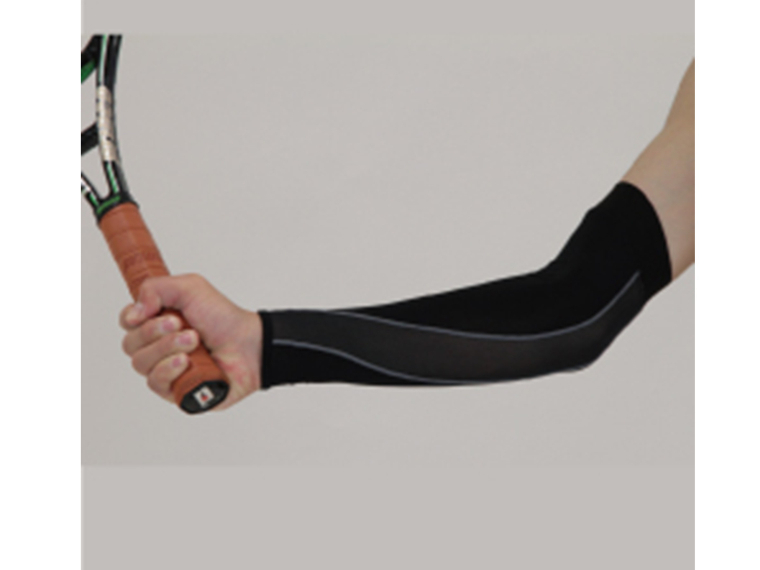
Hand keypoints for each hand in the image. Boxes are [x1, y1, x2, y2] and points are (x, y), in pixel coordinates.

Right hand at [119, 274, 261, 410]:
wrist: (248, 344)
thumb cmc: (222, 318)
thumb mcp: (190, 288)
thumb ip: (155, 288)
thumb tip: (134, 311)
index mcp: (158, 322)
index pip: (127, 322)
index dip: (132, 318)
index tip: (150, 312)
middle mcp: (158, 347)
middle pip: (130, 344)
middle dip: (155, 331)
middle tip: (182, 324)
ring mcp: (165, 370)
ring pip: (141, 363)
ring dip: (166, 348)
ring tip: (194, 341)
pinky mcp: (175, 390)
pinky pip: (155, 383)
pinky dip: (168, 369)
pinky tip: (185, 362)